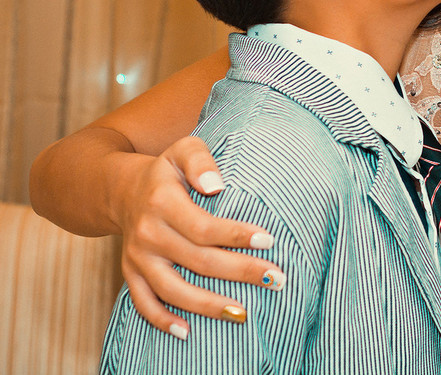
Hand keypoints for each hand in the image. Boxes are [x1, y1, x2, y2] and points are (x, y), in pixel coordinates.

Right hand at [112, 136, 283, 338]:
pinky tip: (188, 333)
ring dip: (209, 306)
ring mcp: (137, 258)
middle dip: (239, 272)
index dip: (236, 236)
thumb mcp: (183, 149)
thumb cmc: (168, 169)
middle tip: (276, 279)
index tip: (270, 241)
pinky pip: (143, 303)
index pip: (203, 227)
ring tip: (244, 314)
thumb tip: (217, 186)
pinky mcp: (130, 274)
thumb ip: (201, 162)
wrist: (121, 190)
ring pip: (173, 289)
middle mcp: (147, 234)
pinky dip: (162, 321)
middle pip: (198, 261)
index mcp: (162, 202)